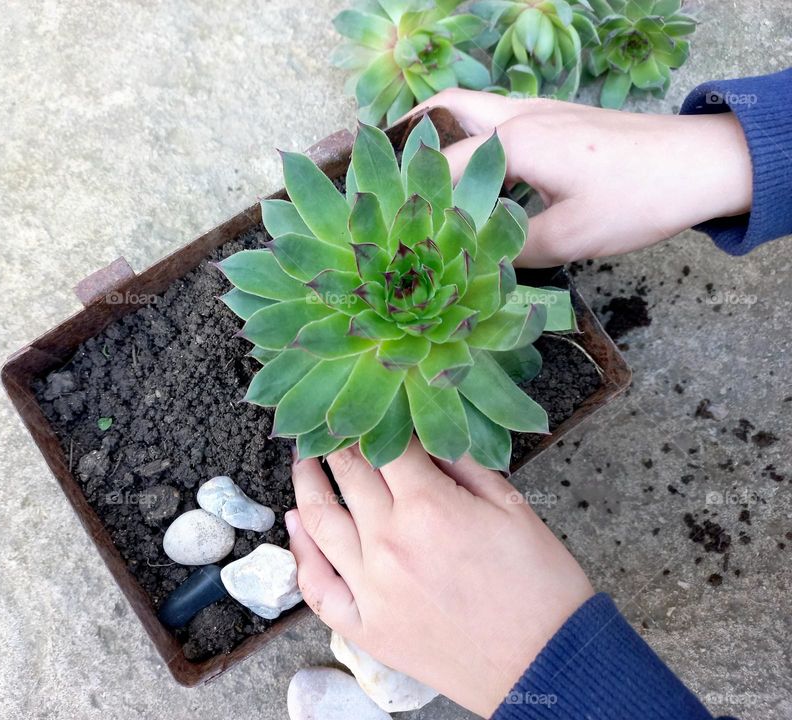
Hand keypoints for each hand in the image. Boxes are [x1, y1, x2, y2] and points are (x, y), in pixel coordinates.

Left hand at [286, 439, 593, 717]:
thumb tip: (425, 435)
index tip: (370, 407)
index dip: (376, 419)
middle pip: (347, 474)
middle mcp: (388, 542)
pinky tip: (296, 527)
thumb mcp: (512, 507)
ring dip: (305, 482)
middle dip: (335, 442)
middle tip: (326, 424)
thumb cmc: (540, 586)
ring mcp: (370, 587)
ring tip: (303, 460)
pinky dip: (301, 552)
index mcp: (428, 506)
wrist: (548, 665)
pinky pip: (316, 586)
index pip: (383, 446)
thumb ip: (463, 463)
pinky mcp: (365, 627)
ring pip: (318, 520)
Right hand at [405, 89, 752, 266]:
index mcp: (514, 142)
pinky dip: (476, 142)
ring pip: (472, 111)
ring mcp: (539, 112)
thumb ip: (513, 250)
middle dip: (412, 138)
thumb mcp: (570, 237)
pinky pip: (498, 122)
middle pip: (446, 110)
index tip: (393, 227)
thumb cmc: (637, 198)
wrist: (699, 163)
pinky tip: (480, 181)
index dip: (414, 198)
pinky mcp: (557, 121)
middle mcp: (518, 117)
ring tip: (424, 181)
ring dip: (445, 136)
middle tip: (391, 177)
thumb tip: (473, 263)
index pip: (442, 168)